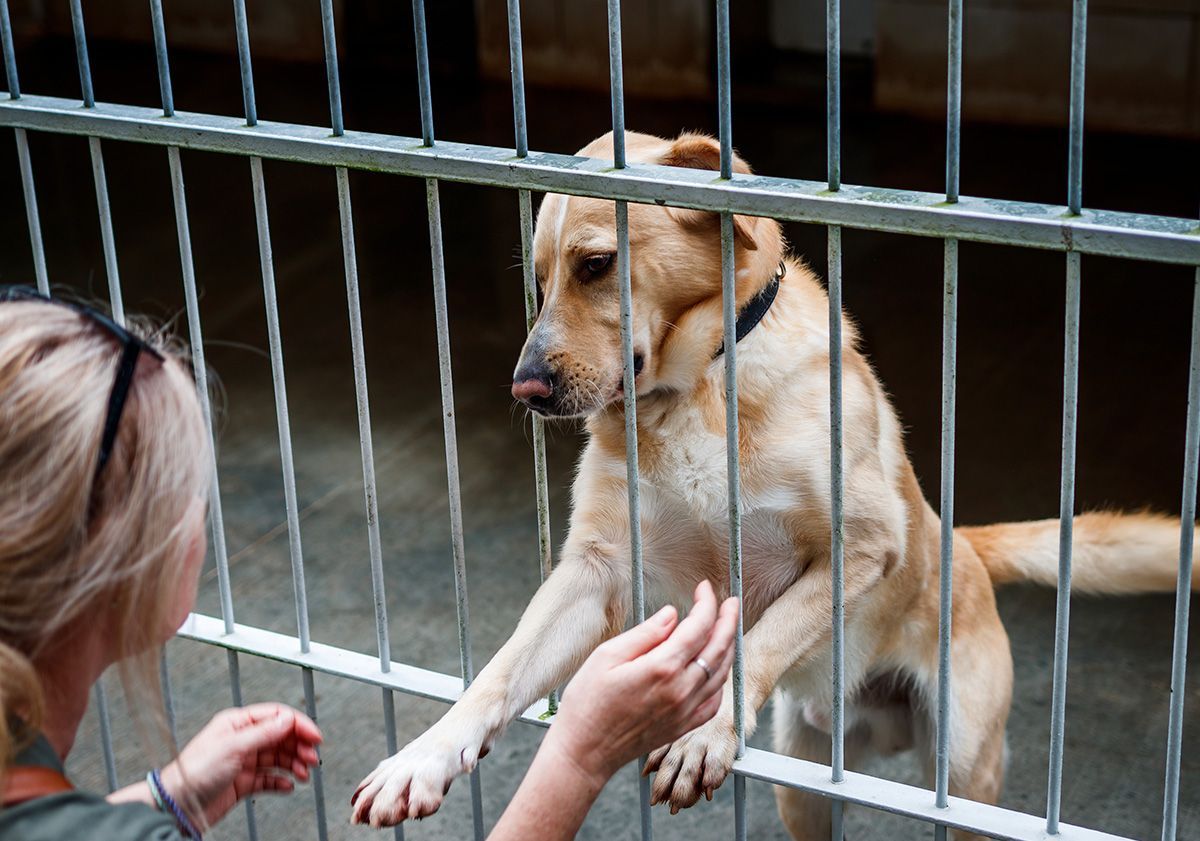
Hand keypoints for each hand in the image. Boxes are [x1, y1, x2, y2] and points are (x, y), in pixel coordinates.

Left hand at [160, 703, 322, 827]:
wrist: (178, 805)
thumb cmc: (193, 772)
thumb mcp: (233, 747)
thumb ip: (263, 732)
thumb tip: (287, 719)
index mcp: (237, 723)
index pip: (276, 717)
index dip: (298, 725)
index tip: (314, 736)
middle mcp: (242, 740)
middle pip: (280, 737)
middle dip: (299, 746)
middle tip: (311, 757)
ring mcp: (243, 761)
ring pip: (278, 758)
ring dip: (293, 764)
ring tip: (303, 774)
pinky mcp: (243, 782)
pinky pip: (269, 779)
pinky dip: (281, 781)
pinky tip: (288, 785)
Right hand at [542, 580, 738, 789]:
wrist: (584, 751)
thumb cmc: (587, 702)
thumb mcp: (607, 656)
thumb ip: (646, 633)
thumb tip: (673, 614)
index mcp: (662, 667)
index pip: (698, 627)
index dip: (707, 603)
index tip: (704, 588)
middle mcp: (681, 689)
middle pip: (718, 647)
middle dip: (728, 619)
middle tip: (730, 602)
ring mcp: (685, 711)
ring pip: (722, 673)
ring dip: (728, 646)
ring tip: (727, 628)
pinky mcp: (684, 727)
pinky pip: (714, 700)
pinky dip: (721, 679)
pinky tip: (715, 668)